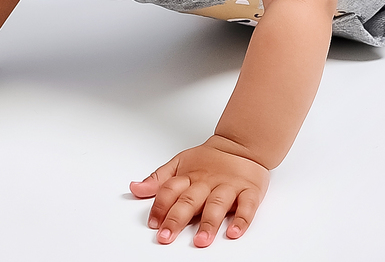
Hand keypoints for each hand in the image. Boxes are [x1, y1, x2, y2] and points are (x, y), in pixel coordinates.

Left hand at [129, 136, 269, 246]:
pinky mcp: (250, 191)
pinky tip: (234, 232)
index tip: (153, 224)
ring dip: (209, 223)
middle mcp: (208, 182)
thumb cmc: (209, 160)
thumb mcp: (180, 163)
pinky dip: (242, 220)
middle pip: (190, 200)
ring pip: (218, 204)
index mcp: (190, 176)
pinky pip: (247, 206)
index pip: (170, 190)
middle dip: (177, 219)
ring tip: (201, 240)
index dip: (160, 206)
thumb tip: (135, 188)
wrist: (242, 145)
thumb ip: (158, 179)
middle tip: (167, 236)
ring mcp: (229, 186)